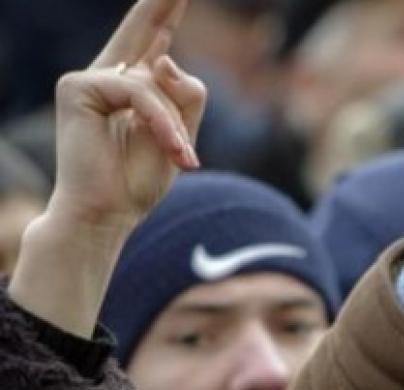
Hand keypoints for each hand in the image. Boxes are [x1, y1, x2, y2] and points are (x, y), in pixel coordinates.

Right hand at [45, 0, 205, 236]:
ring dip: (175, 126)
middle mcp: (110, 76)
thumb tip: (164, 57)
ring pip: (157, 82)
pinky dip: (162, 123)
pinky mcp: (77, 87)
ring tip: (182, 158)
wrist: (106, 214)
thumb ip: (185, 96)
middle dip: (162, 5)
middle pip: (142, 30)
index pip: (154, 42)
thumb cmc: (138, 182)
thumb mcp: (180, 137)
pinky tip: (172, 150)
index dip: (165, 14)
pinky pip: (141, 93)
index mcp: (134, 88)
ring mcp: (90, 79)